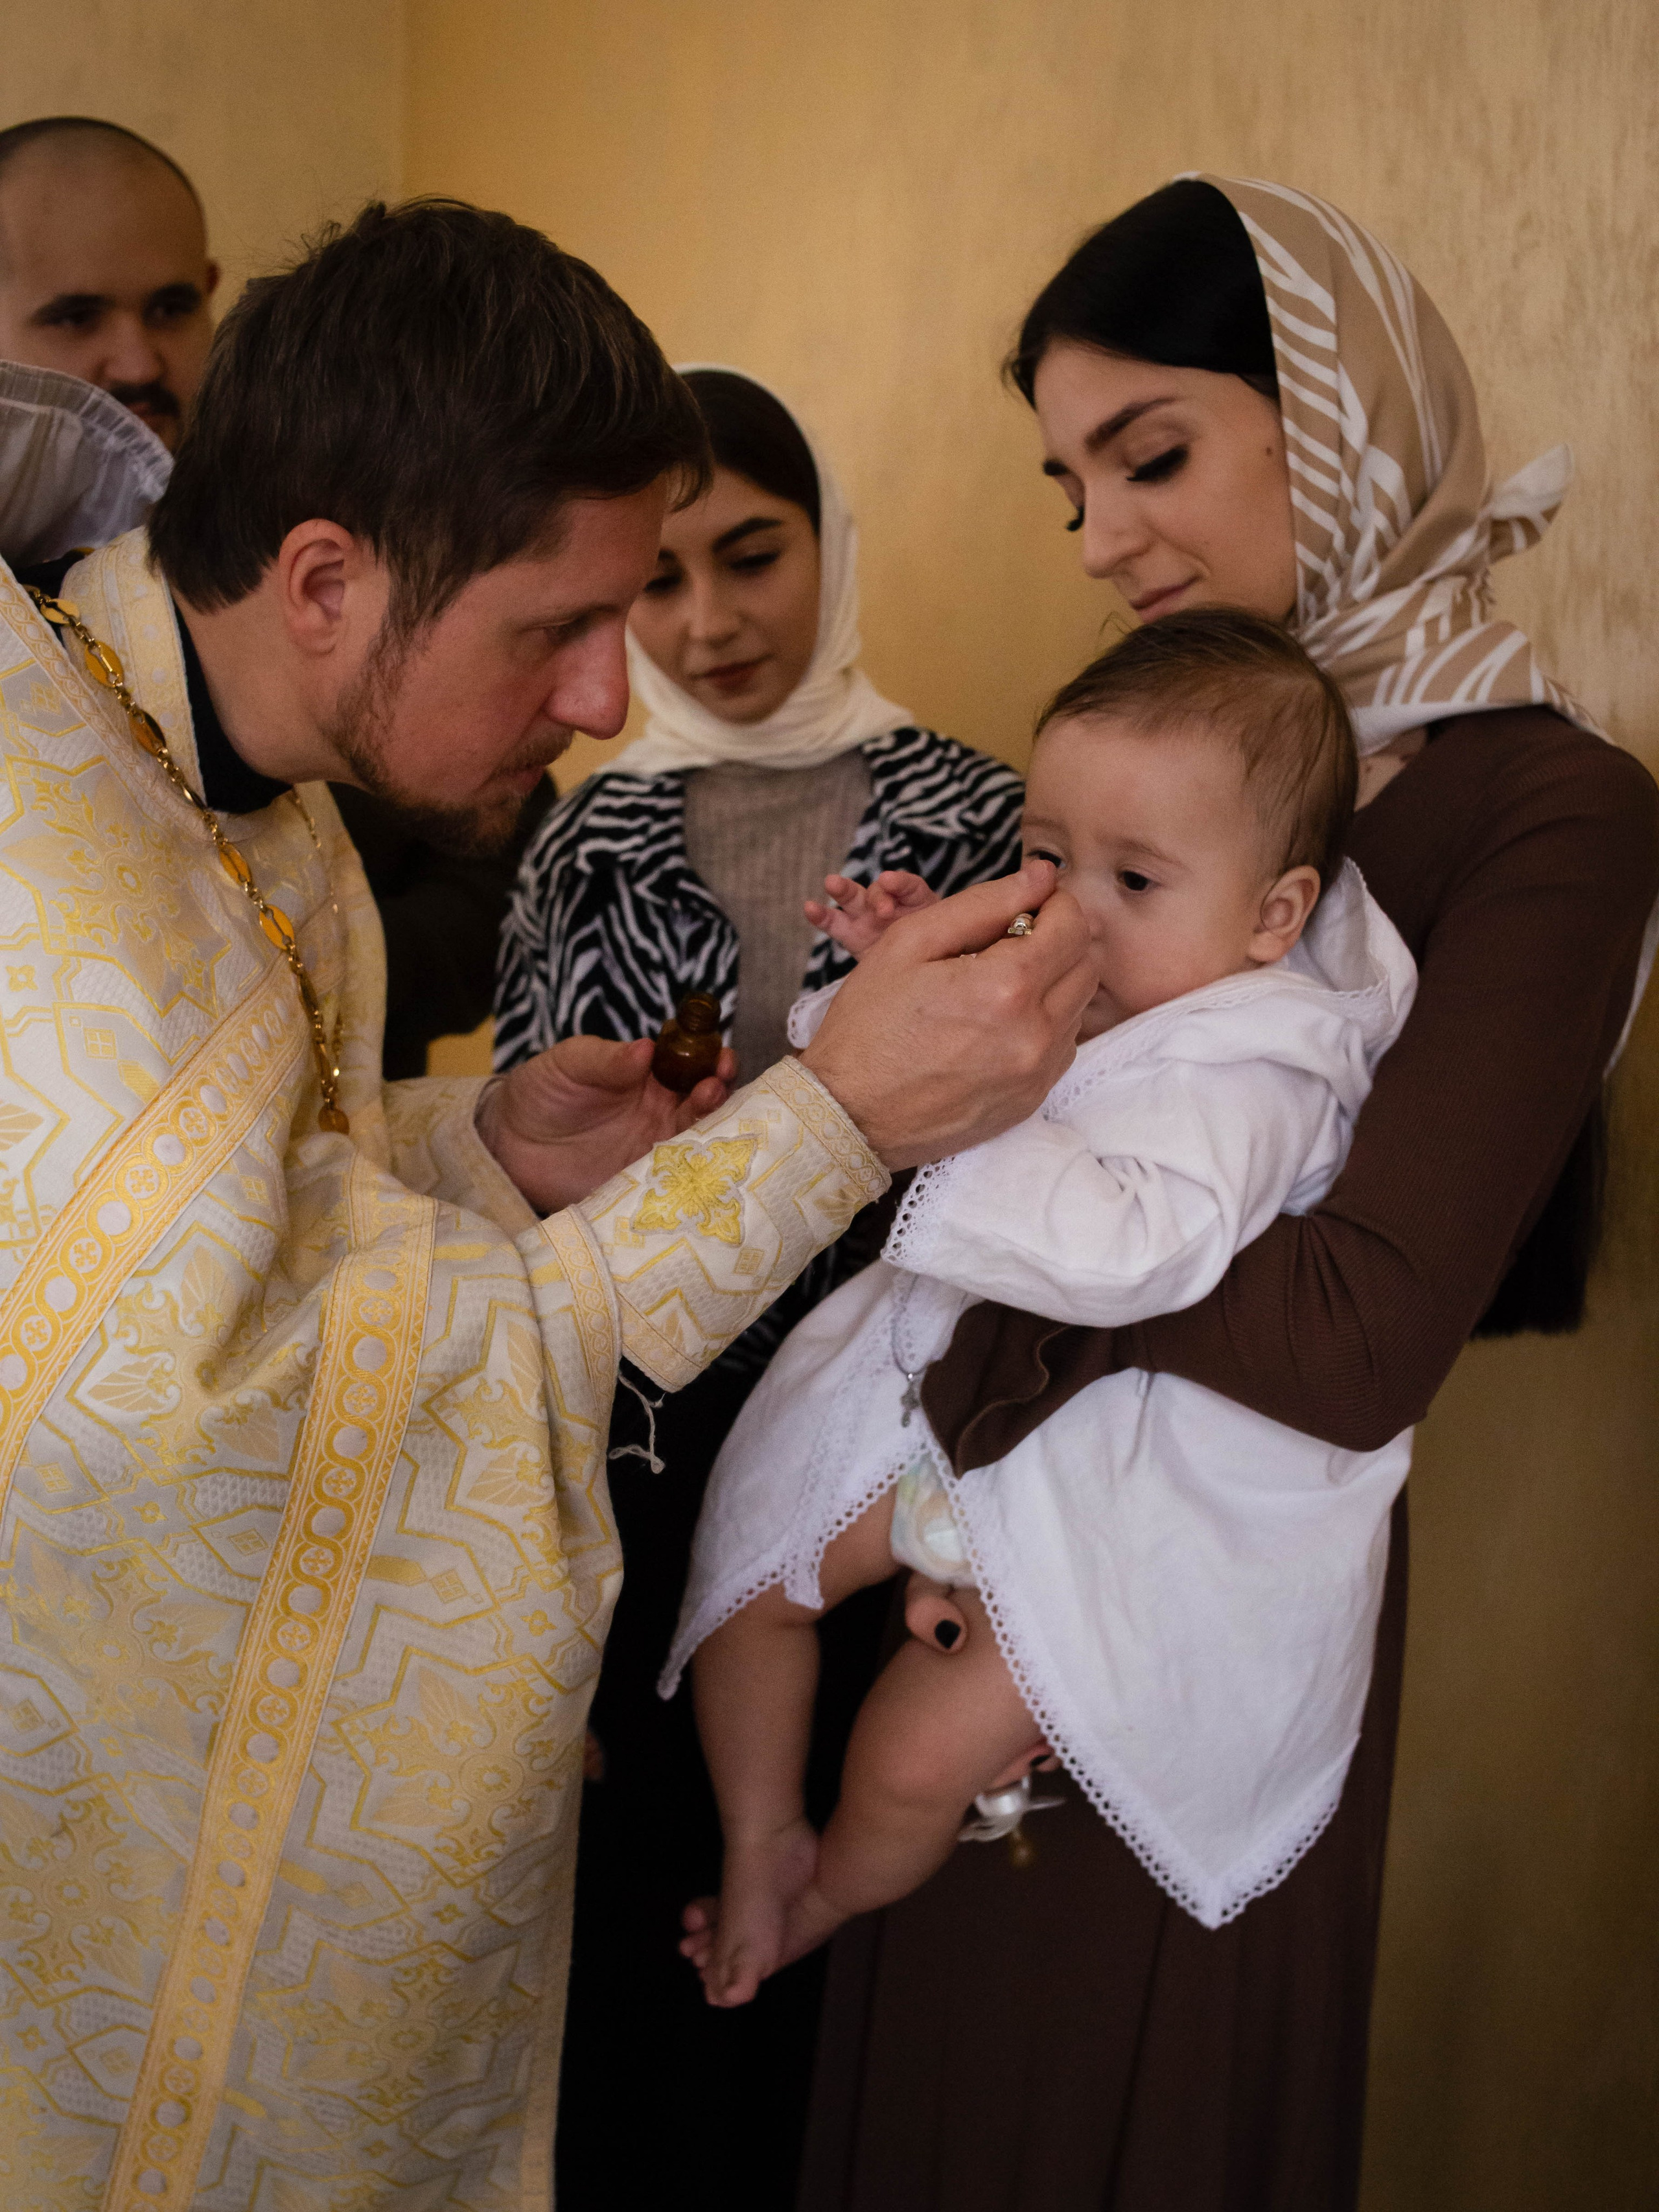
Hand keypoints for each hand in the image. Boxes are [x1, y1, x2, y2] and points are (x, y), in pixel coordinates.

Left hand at [477, 1035, 735, 1213]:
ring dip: (712, 1121)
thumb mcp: (569, 1063)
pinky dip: (694, 1167)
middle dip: (720, 1088)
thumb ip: (606, 1059)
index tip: (718, 1054)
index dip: (710, 1057)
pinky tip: (699, 1156)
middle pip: (706, 1100)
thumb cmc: (540, 1092)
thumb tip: (646, 1048)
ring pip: (699, 1136)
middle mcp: (661, 1111)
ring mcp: (655, 1147)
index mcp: (649, 1076)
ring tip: (708, 1103)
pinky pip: (677, 1176)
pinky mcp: (644, 1181)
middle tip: (718, 1080)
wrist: (508, 1145)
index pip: (692, 1063)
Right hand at [800, 858, 1095, 1168]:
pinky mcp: (1032, 1100)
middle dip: (1058, 939)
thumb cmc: (868, 1026)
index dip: (1052, 902)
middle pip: (1086, 963)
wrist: (849, 1114)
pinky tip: (997, 1023)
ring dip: (1052, 982)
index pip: (1072, 924)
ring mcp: (1037, 1073)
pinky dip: (1043, 1023)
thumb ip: (983, 903)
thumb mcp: (910, 943)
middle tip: (1009, 940)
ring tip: (996, 984)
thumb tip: (1041, 876)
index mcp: (1007, 987)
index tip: (1024, 903)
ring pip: (1078, 1005)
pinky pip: (1062, 1046)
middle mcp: (1035, 1034)